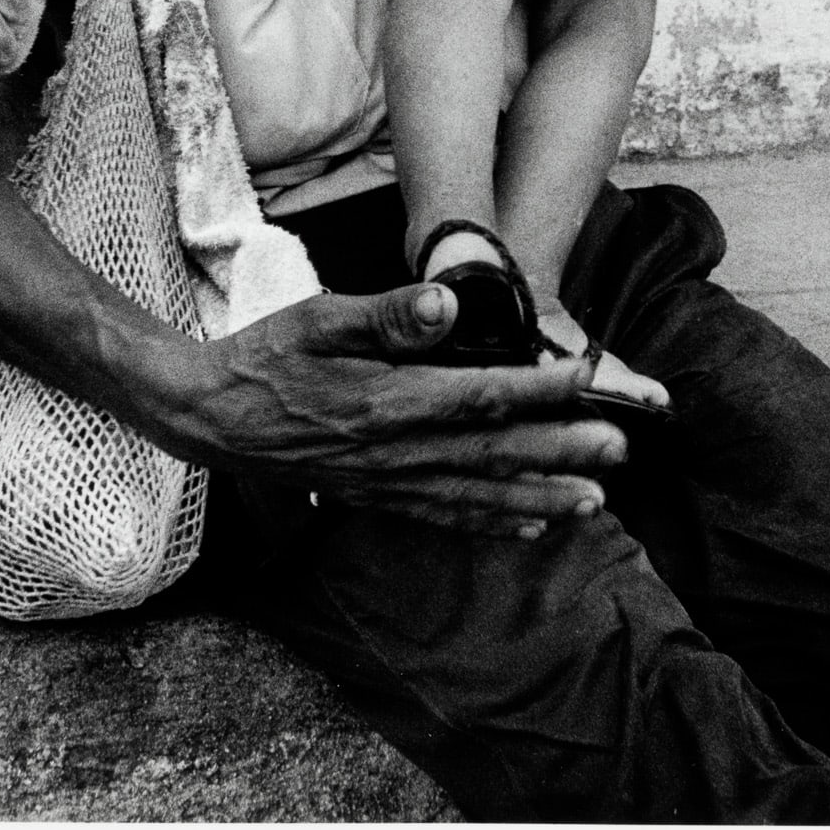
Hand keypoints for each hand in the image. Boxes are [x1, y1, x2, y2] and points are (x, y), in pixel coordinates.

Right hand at [151, 282, 627, 537]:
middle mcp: (394, 451)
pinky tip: (529, 528)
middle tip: (620, 452)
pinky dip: (490, 522)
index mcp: (385, 401)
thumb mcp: (319, 317)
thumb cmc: (266, 355)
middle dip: (560, 452)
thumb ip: (386, 314)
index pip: (477, 396)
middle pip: (491, 452)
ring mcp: (385, 482)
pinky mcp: (375, 497)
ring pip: (477, 494)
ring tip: (595, 503)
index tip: (585, 378)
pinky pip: (443, 515)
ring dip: (539, 497)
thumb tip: (446, 301)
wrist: (210, 416)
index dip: (536, 389)